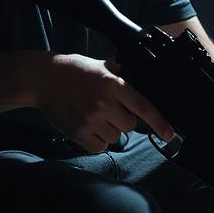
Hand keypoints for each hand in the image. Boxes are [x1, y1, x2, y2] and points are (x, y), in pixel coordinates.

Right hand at [35, 53, 175, 153]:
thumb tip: (142, 85)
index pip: (143, 107)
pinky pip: (100, 146)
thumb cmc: (74, 70)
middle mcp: (104, 103)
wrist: (43, 78)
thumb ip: (121, 76)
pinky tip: (88, 126)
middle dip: (123, 120)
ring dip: (109, 130)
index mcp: (113, 84)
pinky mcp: (78, 132)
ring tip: (94, 115)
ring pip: (115, 138)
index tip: (170, 135)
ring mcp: (90, 119)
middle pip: (130, 126)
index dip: (160, 123)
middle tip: (108, 108)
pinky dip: (97, 141)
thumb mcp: (101, 66)